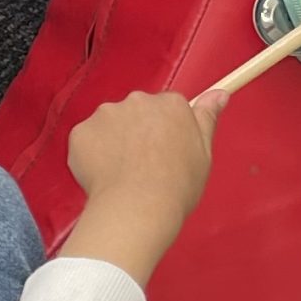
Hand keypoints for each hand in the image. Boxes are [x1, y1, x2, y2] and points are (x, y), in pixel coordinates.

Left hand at [62, 91, 219, 281]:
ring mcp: (105, 114)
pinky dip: (93, 154)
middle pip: (137, 112)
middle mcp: (136, 101)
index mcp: (170, 104)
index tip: (166, 151)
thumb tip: (219, 93)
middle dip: (139, 132)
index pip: (167, 108)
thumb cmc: (177, 185)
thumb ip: (207, 118)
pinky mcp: (81, 131)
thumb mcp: (204, 153)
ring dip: (115, 141)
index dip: (166, 131)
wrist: (137, 206)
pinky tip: (105, 176)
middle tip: (145, 165)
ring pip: (111, 124)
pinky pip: (88, 139)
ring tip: (125, 173)